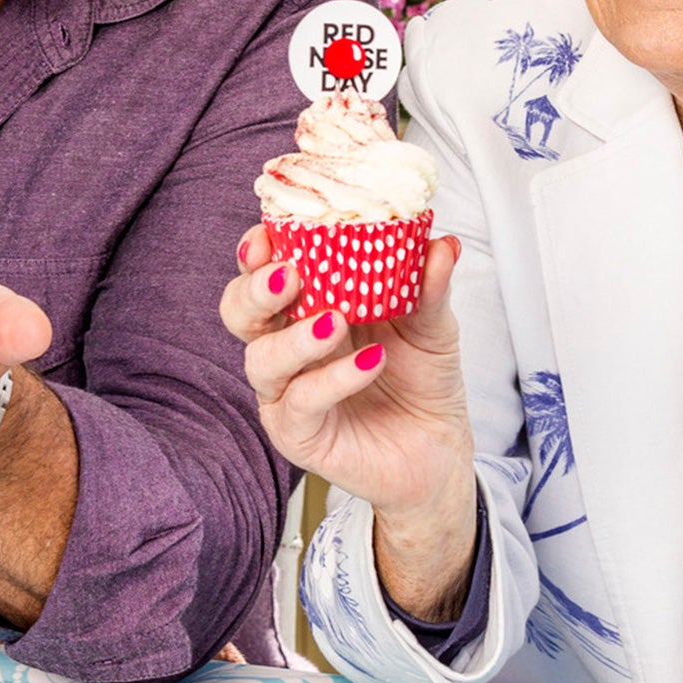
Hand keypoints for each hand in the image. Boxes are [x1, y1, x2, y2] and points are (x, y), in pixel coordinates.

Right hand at [219, 226, 476, 525]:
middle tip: (289, 275)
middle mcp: (285, 345)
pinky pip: (301, 402)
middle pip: (239, 311)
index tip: (272, 234)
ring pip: (262, 359)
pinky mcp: (298, 433)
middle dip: (254, 289)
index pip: (262, 270)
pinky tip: (370, 361)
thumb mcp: (431, 325)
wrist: (439, 449)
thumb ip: (429, 286)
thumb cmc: (422, 378)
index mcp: (305, 306)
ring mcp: (286, 391)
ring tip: (334, 322)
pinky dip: (333, 378)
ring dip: (294, 337)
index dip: (257, 250)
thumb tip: (444, 243)